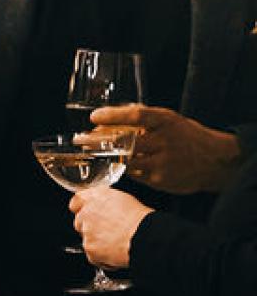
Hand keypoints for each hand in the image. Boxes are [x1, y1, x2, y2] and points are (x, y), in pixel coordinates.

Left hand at [69, 186, 153, 269]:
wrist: (146, 237)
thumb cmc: (143, 220)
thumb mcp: (125, 201)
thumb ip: (108, 204)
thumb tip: (108, 210)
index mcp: (97, 197)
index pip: (77, 201)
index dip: (82, 209)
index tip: (86, 214)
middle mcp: (88, 212)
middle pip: (80, 221)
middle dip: (91, 228)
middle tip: (108, 233)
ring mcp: (87, 231)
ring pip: (87, 239)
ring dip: (98, 243)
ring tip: (117, 244)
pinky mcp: (90, 248)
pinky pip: (93, 256)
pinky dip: (102, 258)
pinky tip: (117, 254)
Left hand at [90, 104, 239, 193]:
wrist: (214, 161)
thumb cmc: (186, 136)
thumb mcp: (169, 120)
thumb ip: (142, 119)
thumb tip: (106, 117)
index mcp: (166, 121)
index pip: (137, 116)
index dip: (113, 115)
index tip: (94, 117)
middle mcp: (165, 141)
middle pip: (125, 142)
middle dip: (99, 142)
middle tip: (81, 140)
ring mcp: (163, 162)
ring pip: (126, 160)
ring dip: (108, 157)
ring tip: (94, 153)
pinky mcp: (160, 180)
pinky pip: (134, 174)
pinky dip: (124, 168)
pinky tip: (118, 164)